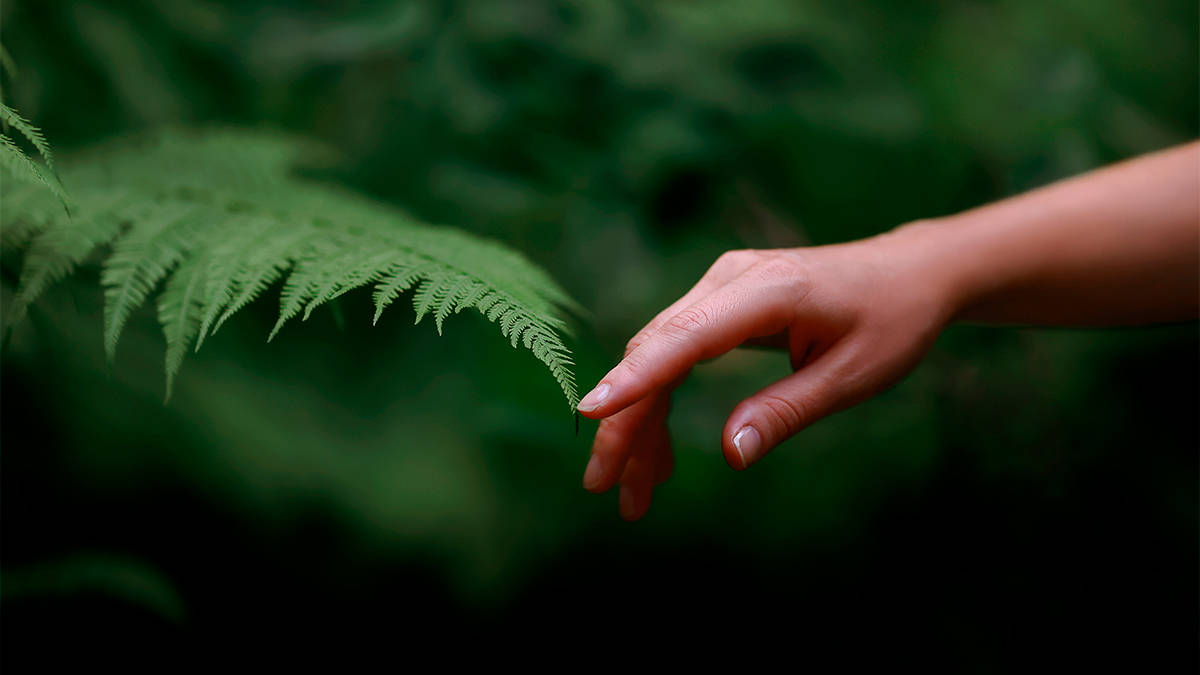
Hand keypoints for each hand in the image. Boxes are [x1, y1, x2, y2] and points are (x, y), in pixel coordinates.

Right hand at [577, 228, 956, 519]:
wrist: (910, 271)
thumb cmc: (891, 321)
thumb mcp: (852, 376)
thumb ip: (787, 411)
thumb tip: (730, 455)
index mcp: (770, 290)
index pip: (685, 335)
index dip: (635, 377)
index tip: (590, 413)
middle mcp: (732, 279)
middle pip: (655, 351)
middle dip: (624, 423)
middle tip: (606, 489)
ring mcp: (722, 286)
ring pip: (657, 356)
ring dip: (638, 422)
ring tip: (634, 491)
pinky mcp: (721, 301)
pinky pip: (675, 352)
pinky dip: (661, 402)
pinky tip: (660, 453)